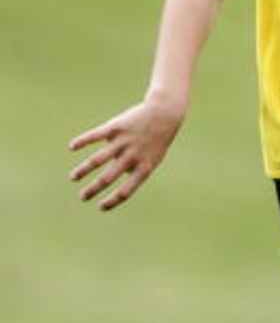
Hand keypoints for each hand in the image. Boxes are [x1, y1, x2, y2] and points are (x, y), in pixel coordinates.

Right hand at [69, 98, 184, 210]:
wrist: (164, 114)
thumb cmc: (157, 140)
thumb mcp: (152, 158)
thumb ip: (134, 170)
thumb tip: (113, 178)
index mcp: (144, 167)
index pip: (126, 191)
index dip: (112, 201)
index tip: (100, 207)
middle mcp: (132, 156)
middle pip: (107, 178)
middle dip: (92, 190)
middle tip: (82, 197)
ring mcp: (123, 142)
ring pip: (97, 160)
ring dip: (83, 170)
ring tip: (73, 178)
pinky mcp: (115, 127)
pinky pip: (94, 136)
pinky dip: (82, 141)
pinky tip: (72, 147)